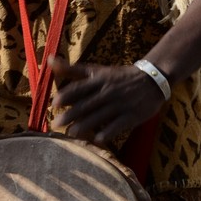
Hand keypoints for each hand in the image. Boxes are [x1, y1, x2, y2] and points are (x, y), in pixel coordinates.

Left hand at [49, 56, 164, 146]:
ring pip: (100, 115)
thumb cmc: (117, 77)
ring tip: (70, 134)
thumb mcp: (96, 71)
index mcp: (99, 79)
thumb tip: (49, 60)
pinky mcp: (132, 115)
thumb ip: (72, 69)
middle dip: (71, 114)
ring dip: (85, 125)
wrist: (152, 80)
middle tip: (55, 124)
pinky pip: (118, 125)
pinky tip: (97, 139)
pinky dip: (108, 132)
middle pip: (87, 103)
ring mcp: (120, 104)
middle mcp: (108, 91)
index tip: (54, 103)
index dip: (67, 95)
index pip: (80, 87)